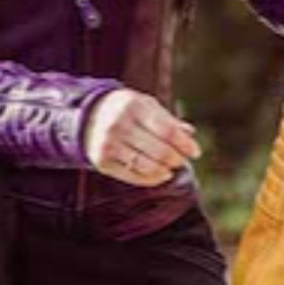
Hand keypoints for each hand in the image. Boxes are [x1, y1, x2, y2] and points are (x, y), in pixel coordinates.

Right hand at [84, 88, 200, 186]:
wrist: (89, 116)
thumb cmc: (127, 110)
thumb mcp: (146, 106)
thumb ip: (168, 120)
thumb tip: (190, 134)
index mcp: (134, 106)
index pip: (168, 130)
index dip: (185, 144)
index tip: (195, 152)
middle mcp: (119, 124)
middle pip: (160, 150)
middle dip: (177, 159)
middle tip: (181, 161)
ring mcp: (109, 144)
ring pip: (148, 166)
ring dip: (166, 170)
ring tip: (171, 168)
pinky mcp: (102, 161)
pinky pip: (133, 176)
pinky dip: (152, 179)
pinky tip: (160, 174)